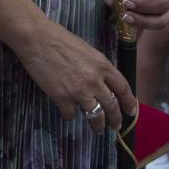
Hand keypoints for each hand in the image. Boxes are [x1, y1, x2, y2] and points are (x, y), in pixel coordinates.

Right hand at [19, 17, 135, 129]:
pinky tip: (67, 112)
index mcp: (103, 66)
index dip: (129, 102)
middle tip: (115, 126)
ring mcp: (79, 92)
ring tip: (97, 130)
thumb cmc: (60, 38)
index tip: (131, 111)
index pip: (123, 89)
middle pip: (112, 106)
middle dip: (116, 119)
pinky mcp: (62, 99)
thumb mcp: (88, 51)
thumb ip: (97, 67)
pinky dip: (70, 115)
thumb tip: (102, 82)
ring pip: (95, 116)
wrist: (37, 39)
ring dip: (97, 125)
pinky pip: (70, 114)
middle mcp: (95, 82)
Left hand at [109, 0, 168, 31]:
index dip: (145, 6)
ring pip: (151, 25)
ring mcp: (163, 13)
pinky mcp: (151, 17)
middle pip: (160, 20)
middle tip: (122, 13)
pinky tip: (116, 13)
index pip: (163, 4)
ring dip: (135, 23)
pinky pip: (142, 24)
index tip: (127, 1)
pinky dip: (129, 22)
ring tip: (118, 14)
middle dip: (140, 19)